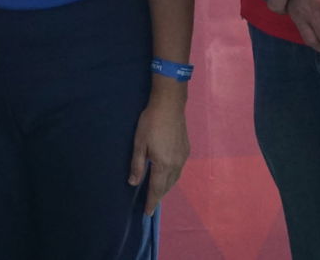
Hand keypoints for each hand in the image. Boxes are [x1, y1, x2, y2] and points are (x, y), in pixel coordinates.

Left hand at [127, 88, 188, 215]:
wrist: (169, 106)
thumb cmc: (150, 123)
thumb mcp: (139, 144)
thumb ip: (137, 165)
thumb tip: (133, 183)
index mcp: (163, 164)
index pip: (156, 188)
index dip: (151, 201)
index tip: (148, 213)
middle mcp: (176, 164)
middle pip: (167, 186)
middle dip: (159, 196)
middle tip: (151, 204)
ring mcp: (183, 158)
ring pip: (175, 179)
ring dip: (166, 188)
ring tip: (157, 193)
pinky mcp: (186, 151)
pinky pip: (179, 170)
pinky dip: (172, 178)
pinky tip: (167, 176)